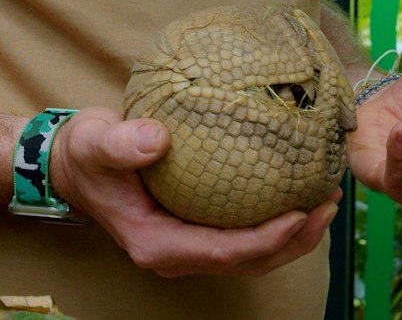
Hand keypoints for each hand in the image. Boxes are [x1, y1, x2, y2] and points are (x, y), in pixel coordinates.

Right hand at [46, 106, 341, 277]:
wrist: (72, 163)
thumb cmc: (85, 153)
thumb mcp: (96, 142)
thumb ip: (121, 143)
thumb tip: (156, 139)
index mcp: (157, 244)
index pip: (223, 253)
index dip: (266, 240)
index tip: (300, 213)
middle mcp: (176, 254)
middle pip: (248, 262)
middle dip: (294, 240)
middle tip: (329, 204)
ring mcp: (187, 246)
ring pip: (251, 255)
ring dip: (292, 234)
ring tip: (326, 201)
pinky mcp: (195, 230)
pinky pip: (242, 235)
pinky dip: (274, 220)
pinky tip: (296, 192)